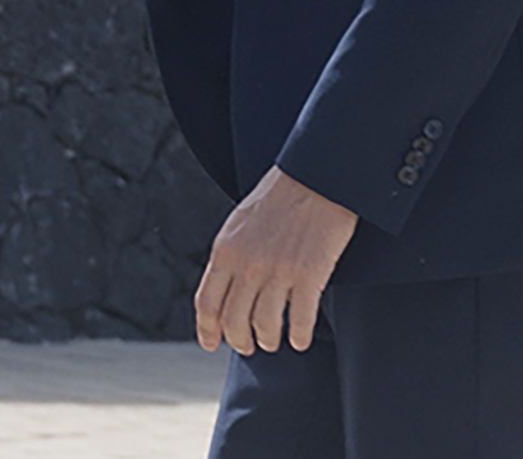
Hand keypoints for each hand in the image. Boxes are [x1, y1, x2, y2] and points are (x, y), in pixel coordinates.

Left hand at [194, 167, 358, 356]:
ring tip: (275, 340)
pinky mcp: (309, 274)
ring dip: (269, 340)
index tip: (211, 344)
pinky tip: (300, 338)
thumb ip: (230, 256)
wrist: (315, 177)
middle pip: (234, 321)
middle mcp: (248, 264)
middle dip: (240, 341)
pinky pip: (301, 320)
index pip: (207, 302)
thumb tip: (223, 292)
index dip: (207, 329)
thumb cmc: (278, 198)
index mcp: (226, 249)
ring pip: (266, 326)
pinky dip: (300, 336)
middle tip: (249, 346)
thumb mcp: (239, 224)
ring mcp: (278, 271)